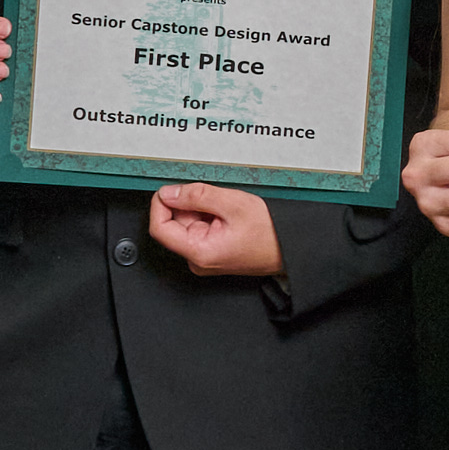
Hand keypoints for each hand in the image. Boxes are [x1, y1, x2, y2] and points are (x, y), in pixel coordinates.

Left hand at [148, 183, 282, 276]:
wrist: (289, 249)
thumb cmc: (269, 233)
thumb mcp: (232, 204)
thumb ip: (196, 196)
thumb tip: (169, 193)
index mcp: (199, 252)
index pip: (159, 228)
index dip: (161, 204)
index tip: (171, 190)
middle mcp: (197, 260)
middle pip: (174, 224)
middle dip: (188, 205)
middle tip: (213, 199)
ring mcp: (203, 257)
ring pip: (187, 224)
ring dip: (201, 210)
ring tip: (225, 210)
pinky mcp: (209, 252)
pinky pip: (198, 229)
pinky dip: (208, 217)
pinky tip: (226, 217)